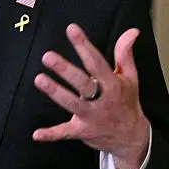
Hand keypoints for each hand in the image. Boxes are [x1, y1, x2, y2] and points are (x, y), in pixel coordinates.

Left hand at [32, 24, 149, 168]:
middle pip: (83, 83)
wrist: (132, 138)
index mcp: (114, 85)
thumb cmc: (127, 102)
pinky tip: (36, 134)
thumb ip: (125, 54)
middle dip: (65, 70)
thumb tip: (132, 31)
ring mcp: (92, 117)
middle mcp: (103, 100)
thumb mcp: (130, 78)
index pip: (97, 62)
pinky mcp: (82, 131)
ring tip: (39, 79)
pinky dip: (51, 135)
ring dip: (55, 92)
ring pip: (72, 103)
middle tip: (47, 56)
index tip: (71, 29)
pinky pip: (65, 133)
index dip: (84, 45)